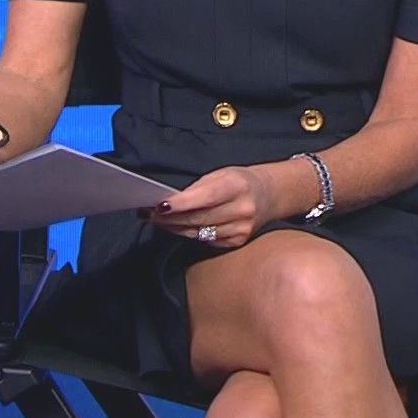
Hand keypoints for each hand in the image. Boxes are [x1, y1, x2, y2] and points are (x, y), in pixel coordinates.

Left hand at [148, 165, 273, 249]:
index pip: (205, 198)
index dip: (181, 204)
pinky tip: (176, 227)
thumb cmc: (238, 181)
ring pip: (199, 233)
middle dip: (170, 217)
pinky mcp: (238, 242)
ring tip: (157, 220)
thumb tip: (169, 201)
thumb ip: (197, 188)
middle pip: (198, 218)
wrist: (269, 195)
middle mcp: (242, 210)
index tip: (159, 205)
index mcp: (237, 186)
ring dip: (175, 227)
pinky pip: (206, 241)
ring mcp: (241, 229)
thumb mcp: (220, 174)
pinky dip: (189, 234)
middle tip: (148, 213)